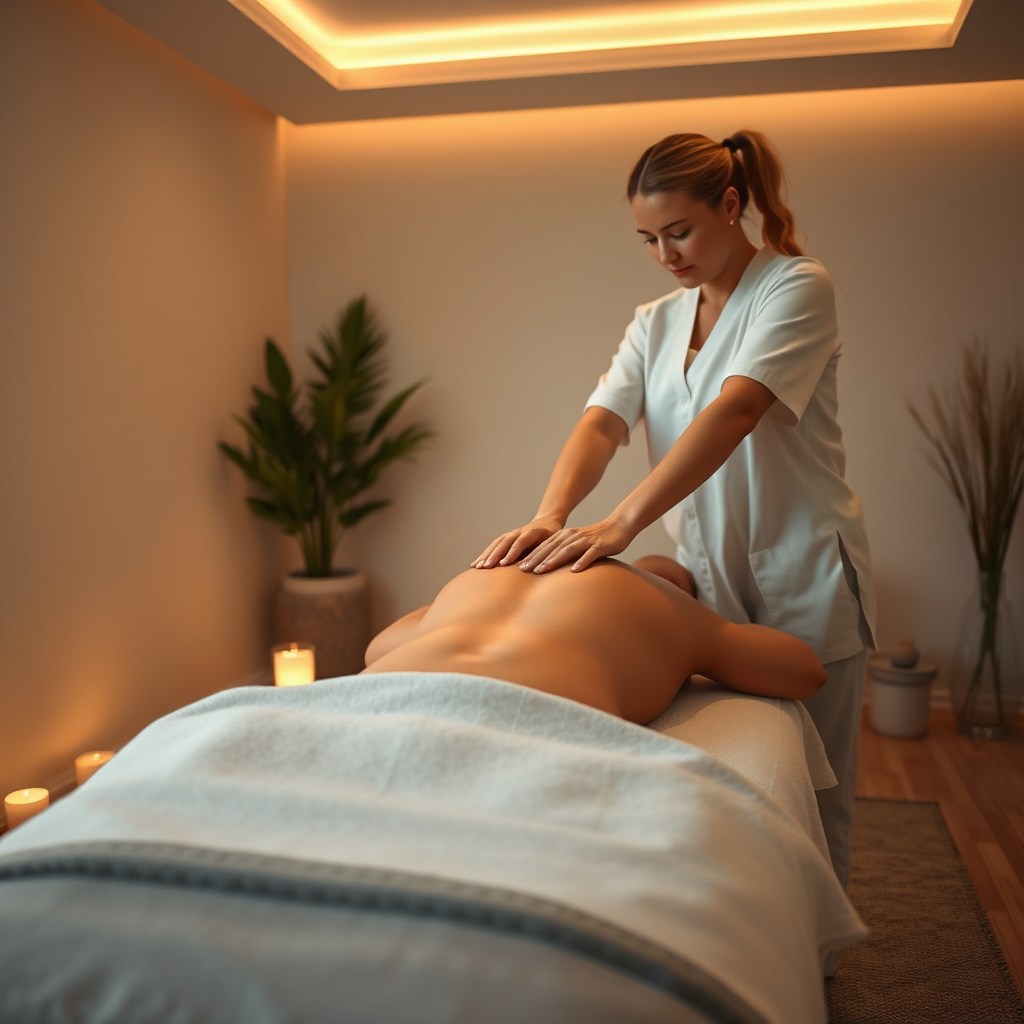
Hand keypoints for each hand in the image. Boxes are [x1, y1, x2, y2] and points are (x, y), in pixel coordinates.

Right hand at [472, 515, 564, 568]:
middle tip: (486, 567)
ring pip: (497, 544)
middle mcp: (520, 532)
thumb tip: (542, 568)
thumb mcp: (555, 543)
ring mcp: (512, 534)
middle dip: (494, 555)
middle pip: (505, 542)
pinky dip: (485, 554)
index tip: (504, 564)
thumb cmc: (553, 537)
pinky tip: (476, 564)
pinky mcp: (507, 538)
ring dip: (486, 555)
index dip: (512, 552)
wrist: (548, 522)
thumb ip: (547, 553)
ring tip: (477, 567)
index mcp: (533, 532)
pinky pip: (494, 546)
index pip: (521, 542)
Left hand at [516, 517, 634, 573]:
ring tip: (542, 571)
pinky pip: (590, 554)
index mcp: (565, 536)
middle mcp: (573, 536)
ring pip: (567, 551)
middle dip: (536, 559)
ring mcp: (586, 541)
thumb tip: (547, 567)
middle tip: (523, 570)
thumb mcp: (576, 544)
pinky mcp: (600, 546)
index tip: (519, 568)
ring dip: (553, 561)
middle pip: (552, 548)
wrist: (619, 526)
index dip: (532, 556)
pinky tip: (575, 571)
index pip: (545, 547)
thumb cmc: (596, 539)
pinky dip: (582, 562)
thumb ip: (563, 553)